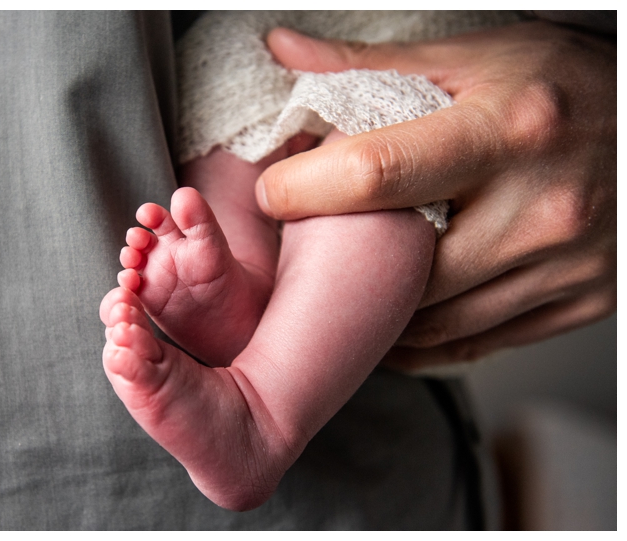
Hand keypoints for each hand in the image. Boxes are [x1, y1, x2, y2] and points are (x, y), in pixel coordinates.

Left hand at [259, 22, 615, 368]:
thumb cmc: (564, 86)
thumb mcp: (476, 57)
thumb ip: (372, 65)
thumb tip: (287, 54)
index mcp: (509, 130)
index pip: (377, 173)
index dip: (305, 189)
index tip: (276, 193)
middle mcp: (540, 207)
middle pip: (399, 264)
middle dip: (332, 260)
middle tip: (303, 243)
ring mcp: (564, 265)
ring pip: (432, 320)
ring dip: (374, 309)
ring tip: (345, 280)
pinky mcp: (577, 302)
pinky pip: (473, 344)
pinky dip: (419, 339)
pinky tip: (394, 315)